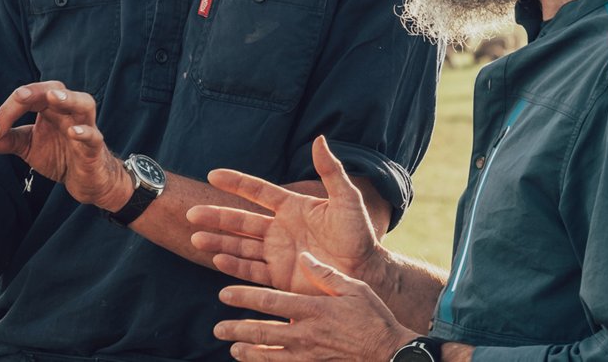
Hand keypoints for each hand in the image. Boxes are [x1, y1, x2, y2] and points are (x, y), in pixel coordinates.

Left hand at [0, 81, 127, 209]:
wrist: (85, 180)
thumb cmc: (59, 156)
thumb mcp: (28, 147)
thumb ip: (7, 140)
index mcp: (50, 108)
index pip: (28, 97)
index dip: (8, 110)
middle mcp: (68, 112)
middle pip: (55, 89)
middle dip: (36, 91)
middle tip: (19, 96)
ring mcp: (85, 126)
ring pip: (83, 103)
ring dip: (69, 98)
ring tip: (53, 97)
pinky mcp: (94, 148)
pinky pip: (93, 136)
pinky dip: (85, 132)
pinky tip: (74, 132)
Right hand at [187, 137, 387, 295]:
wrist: (365, 271)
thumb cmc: (360, 235)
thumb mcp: (347, 199)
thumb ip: (331, 171)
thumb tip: (320, 138)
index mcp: (293, 208)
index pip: (258, 191)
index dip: (236, 183)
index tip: (213, 175)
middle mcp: (280, 229)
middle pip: (240, 221)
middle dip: (216, 216)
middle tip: (191, 213)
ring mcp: (277, 253)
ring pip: (240, 245)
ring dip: (218, 241)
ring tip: (196, 237)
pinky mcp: (280, 276)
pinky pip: (252, 270)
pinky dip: (234, 265)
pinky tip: (217, 259)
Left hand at [213, 253, 420, 361]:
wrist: (390, 352)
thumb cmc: (374, 317)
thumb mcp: (353, 289)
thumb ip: (325, 274)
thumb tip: (304, 255)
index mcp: (313, 309)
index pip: (270, 302)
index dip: (244, 298)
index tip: (224, 294)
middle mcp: (306, 334)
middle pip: (262, 333)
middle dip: (236, 330)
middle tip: (218, 329)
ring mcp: (308, 354)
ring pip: (268, 355)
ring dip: (247, 352)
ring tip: (232, 349)